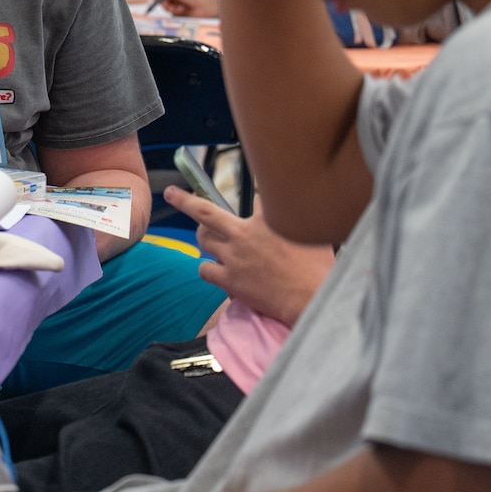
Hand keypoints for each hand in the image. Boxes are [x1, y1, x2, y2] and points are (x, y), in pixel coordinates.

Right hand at [150, 0, 218, 17]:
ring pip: (166, 6)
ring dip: (170, 7)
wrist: (208, 5)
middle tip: (166, 3)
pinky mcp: (181, 11)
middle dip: (163, 1)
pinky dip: (176, 11)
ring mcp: (179, 2)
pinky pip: (172, 13)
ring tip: (178, 7)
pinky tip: (183, 9)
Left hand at [162, 187, 333, 327]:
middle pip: (206, 211)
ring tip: (208, 237)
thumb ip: (296, 219)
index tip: (257, 202)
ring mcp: (234, 258)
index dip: (258, 202)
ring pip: (203, 240)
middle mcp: (244, 234)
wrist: (313, 298)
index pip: (255, 198)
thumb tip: (291, 207)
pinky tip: (216, 268)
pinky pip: (205, 269)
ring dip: (204, 237)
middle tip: (172, 193)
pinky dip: (208, 268)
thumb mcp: (313, 233)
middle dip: (186, 200)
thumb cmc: (318, 268)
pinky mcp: (230, 281)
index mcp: (266, 219)